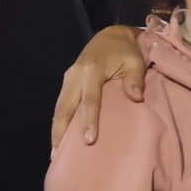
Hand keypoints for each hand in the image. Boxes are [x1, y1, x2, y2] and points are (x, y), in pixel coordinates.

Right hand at [52, 26, 150, 147]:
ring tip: (55, 152)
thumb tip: (136, 99)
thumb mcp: (135, 61)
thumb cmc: (125, 51)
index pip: (90, 99)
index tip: (89, 140)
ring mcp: (68, 78)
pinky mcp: (67, 82)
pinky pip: (61, 105)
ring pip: (59, 107)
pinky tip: (59, 139)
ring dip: (56, 129)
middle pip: (65, 107)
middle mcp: (75, 74)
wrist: (111, 36)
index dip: (88, 120)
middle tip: (59, 154)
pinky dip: (59, 122)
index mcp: (92, 69)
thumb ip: (135, 79)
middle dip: (61, 131)